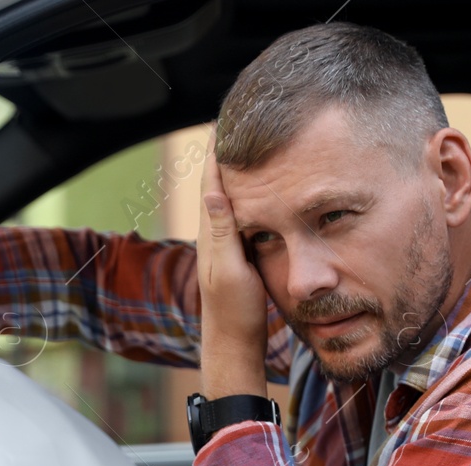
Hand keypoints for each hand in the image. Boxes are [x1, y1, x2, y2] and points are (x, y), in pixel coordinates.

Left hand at [196, 134, 268, 397]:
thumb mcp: (231, 271)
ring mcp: (224, 242)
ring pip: (230, 194)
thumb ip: (223, 232)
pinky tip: (259, 184)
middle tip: (242, 117)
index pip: (211, 179)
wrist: (234, 343)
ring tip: (250, 140)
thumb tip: (212, 190)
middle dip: (227, 149)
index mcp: (211, 232)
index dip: (218, 148)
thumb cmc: (235, 311)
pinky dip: (248, 190)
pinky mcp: (235, 251)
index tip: (226, 116)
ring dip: (238, 167)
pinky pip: (241, 210)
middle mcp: (213, 233)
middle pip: (219, 180)